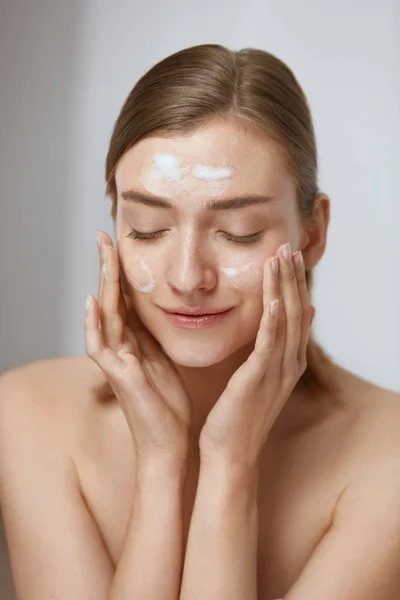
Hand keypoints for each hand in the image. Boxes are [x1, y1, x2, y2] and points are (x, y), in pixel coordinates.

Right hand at [84, 231, 191, 464]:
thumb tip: (158, 309)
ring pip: (105, 314)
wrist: (168, 441)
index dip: (121, 271)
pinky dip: (94, 325)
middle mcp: (121, 346)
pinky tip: (92, 302)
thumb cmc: (167, 404)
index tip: (121, 242)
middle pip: (111, 299)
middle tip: (103, 235)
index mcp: (135, 341)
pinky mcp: (119, 376)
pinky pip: (101, 347)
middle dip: (108, 267)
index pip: (124, 298)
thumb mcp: (163, 359)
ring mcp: (117, 360)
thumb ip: (153, 335)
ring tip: (102, 253)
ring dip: (102, 283)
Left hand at [199, 242, 314, 466]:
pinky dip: (274, 320)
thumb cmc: (238, 414)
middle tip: (288, 246)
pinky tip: (273, 298)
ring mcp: (277, 372)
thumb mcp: (260, 375)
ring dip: (284, 288)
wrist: (230, 452)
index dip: (293, 283)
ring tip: (280, 259)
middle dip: (292, 278)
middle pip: (296, 311)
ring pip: (286, 321)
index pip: (295, 313)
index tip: (287, 256)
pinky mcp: (259, 379)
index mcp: (288, 361)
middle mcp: (289, 363)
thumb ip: (274, 347)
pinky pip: (269, 345)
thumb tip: (292, 318)